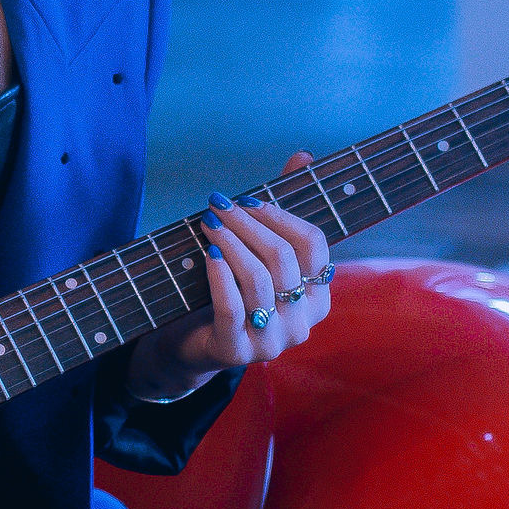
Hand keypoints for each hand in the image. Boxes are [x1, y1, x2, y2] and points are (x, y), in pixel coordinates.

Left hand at [128, 165, 332, 395]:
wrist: (190, 343)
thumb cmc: (229, 290)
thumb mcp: (256, 251)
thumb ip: (280, 209)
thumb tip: (303, 155)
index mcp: (317, 296)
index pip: (314, 245)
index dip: (280, 216)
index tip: (246, 199)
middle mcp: (302, 323)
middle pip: (283, 259)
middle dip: (248, 225)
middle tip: (218, 205)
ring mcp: (272, 342)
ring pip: (259, 280)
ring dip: (231, 243)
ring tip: (208, 222)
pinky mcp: (237, 353)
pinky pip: (233, 307)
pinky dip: (219, 274)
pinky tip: (208, 252)